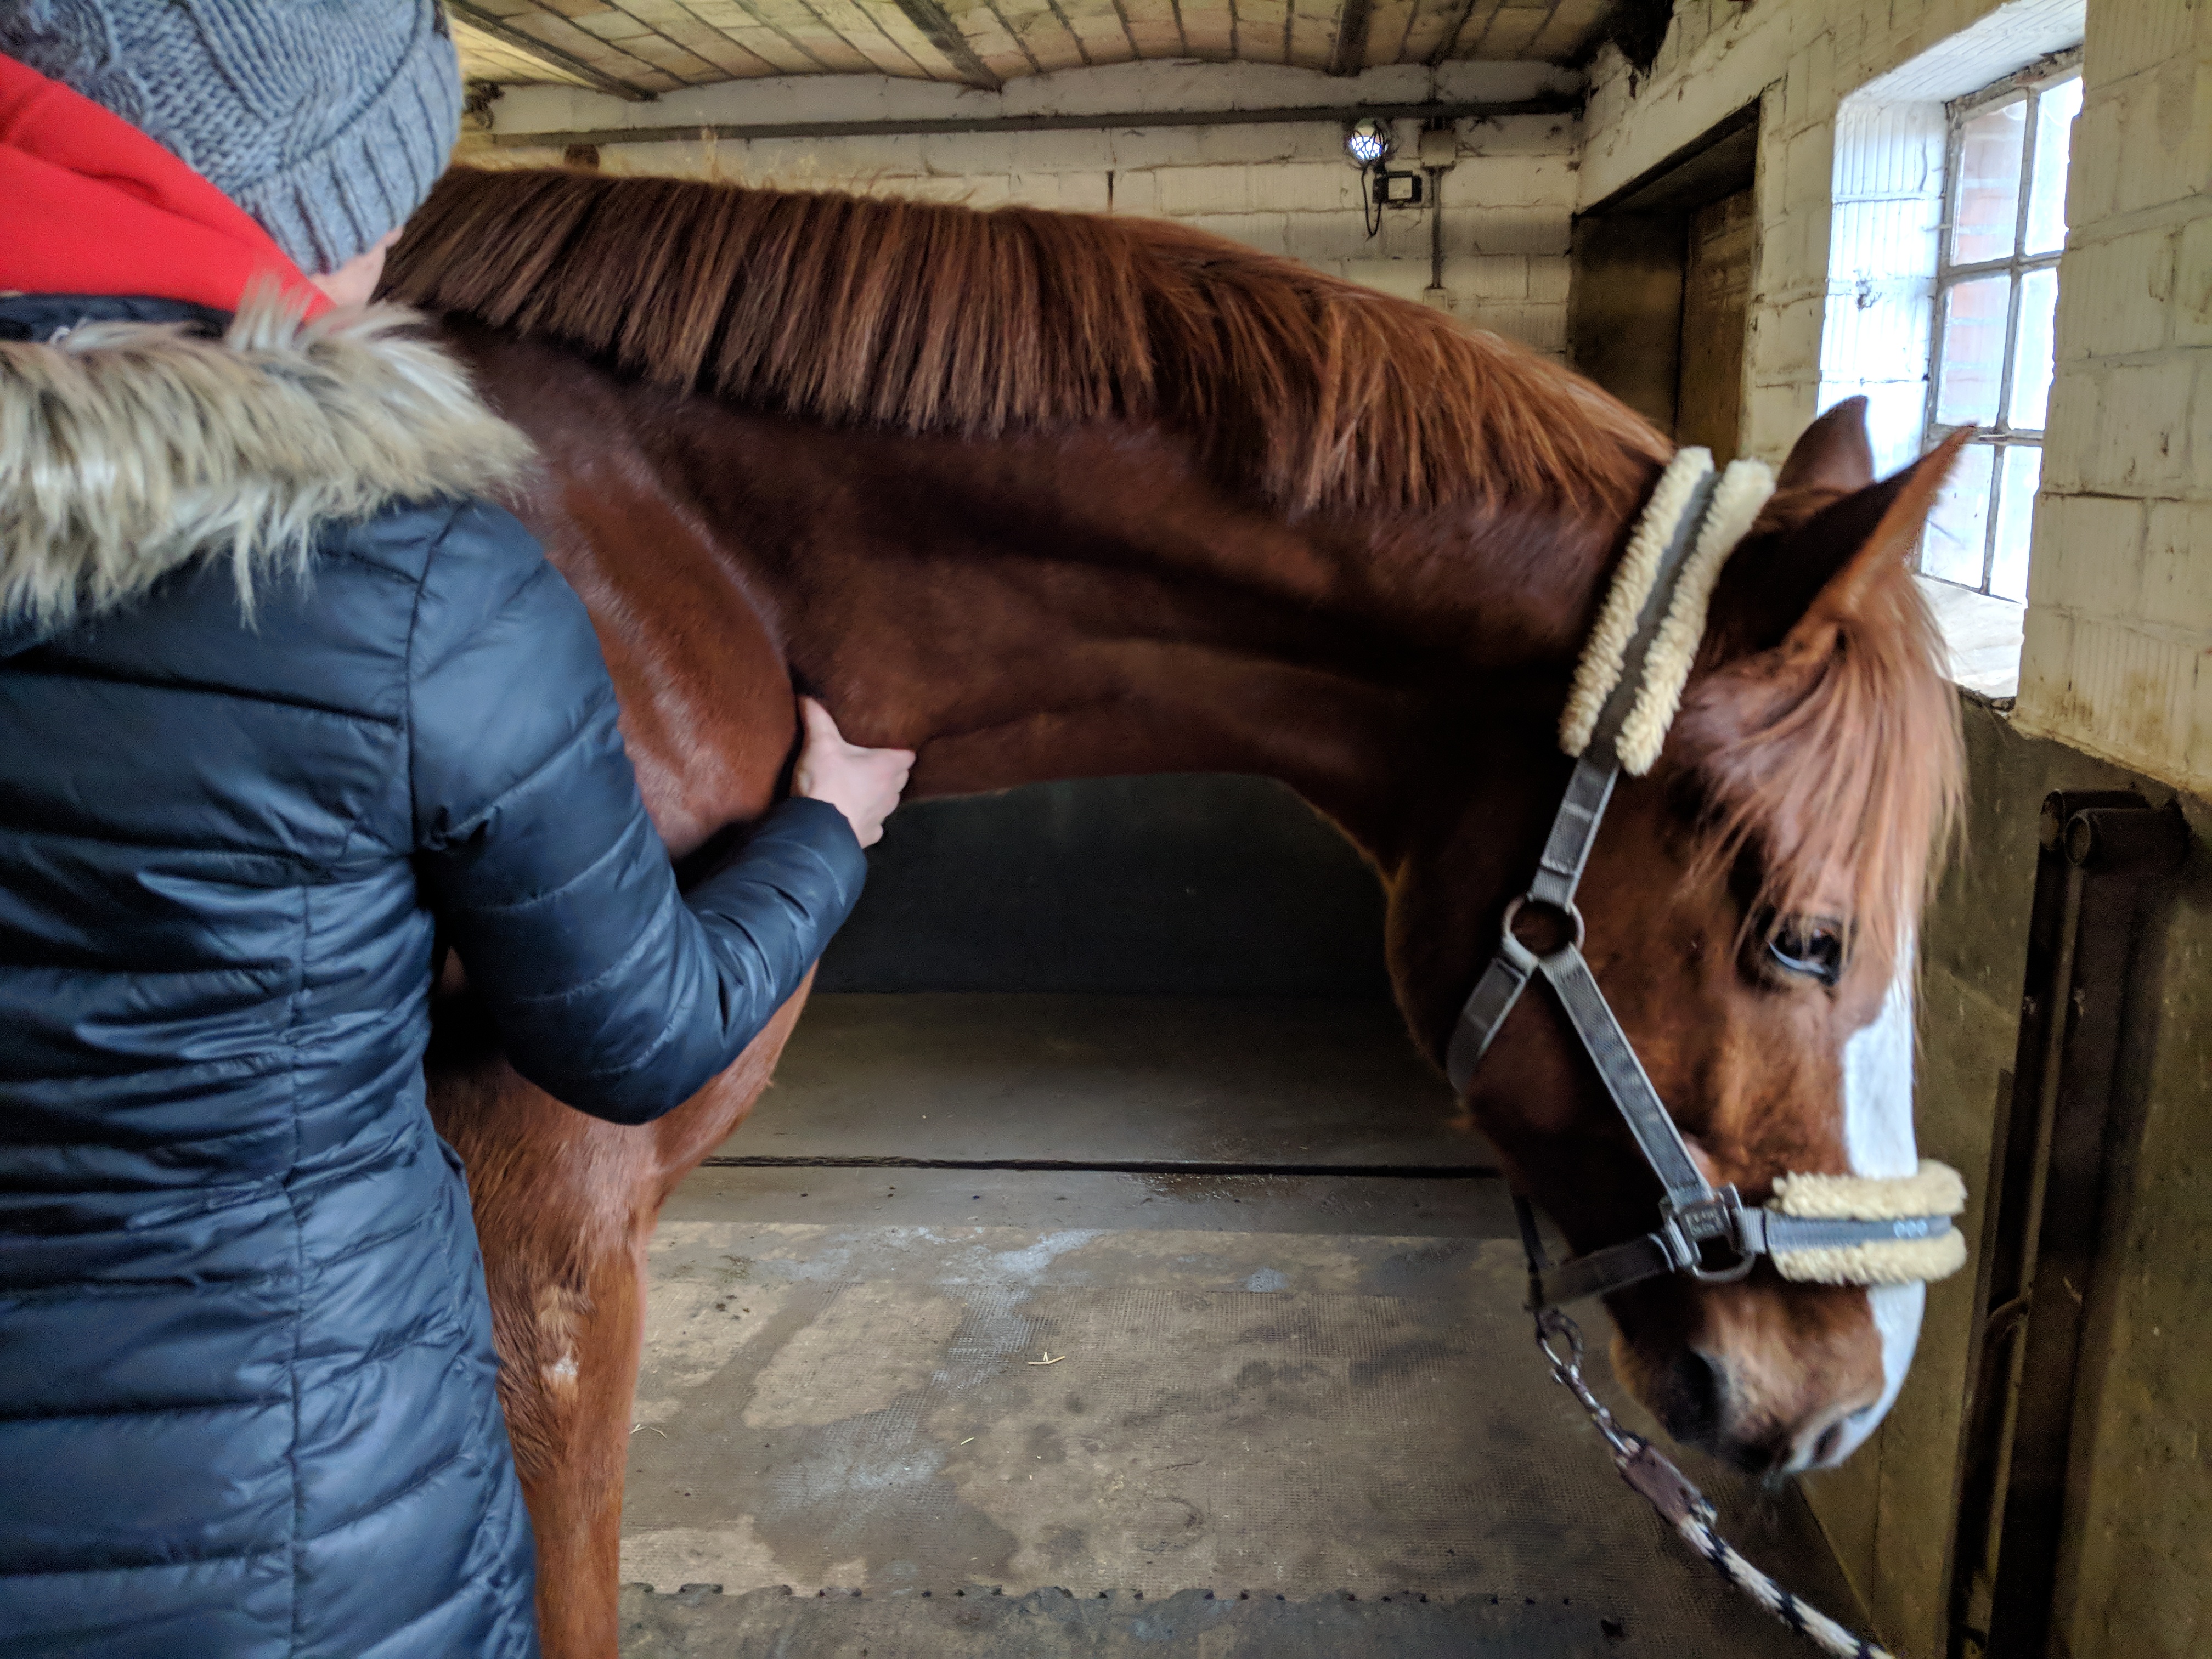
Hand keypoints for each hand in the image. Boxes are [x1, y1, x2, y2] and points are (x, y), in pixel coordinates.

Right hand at [792, 697, 912, 847]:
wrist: (816, 831)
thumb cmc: (825, 784)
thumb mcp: (820, 745)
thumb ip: (817, 718)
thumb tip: (808, 696)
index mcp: (887, 768)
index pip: (908, 755)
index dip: (901, 749)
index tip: (890, 744)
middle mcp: (891, 793)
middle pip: (900, 778)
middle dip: (890, 771)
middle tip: (871, 761)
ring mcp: (882, 816)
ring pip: (888, 801)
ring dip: (879, 794)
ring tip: (861, 786)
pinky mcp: (869, 835)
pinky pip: (874, 824)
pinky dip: (867, 818)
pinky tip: (853, 813)